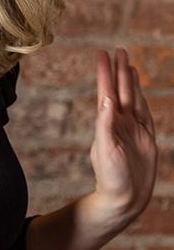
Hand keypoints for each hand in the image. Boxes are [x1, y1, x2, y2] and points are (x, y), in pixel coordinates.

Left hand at [89, 48, 157, 221]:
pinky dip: (142, 98)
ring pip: (133, 98)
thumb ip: (105, 123)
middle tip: (118, 50)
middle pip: (120, 90)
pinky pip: (144, 112)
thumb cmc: (110, 176)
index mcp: (106, 122)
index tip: (102, 54)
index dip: (105, 72)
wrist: (124, 199)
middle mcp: (119, 122)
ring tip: (128, 63)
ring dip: (130, 81)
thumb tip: (107, 98)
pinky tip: (139, 87)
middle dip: (119, 70)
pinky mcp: (145, 138)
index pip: (106, 91)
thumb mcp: (105, 148)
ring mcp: (132, 129)